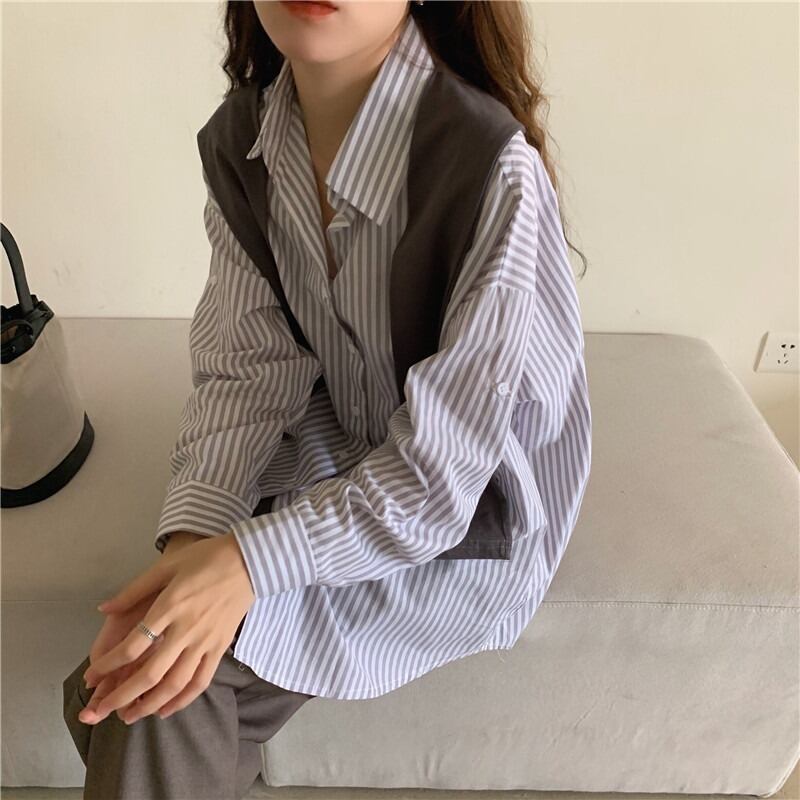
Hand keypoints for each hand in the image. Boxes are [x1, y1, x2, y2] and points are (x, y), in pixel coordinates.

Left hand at [81, 532, 254, 724]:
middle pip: (150, 673)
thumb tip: (103, 609)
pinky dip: (182, 700)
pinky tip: (166, 710)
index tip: (91, 676)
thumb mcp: (168, 565)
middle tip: (100, 713)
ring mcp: (206, 641)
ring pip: (175, 684)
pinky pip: (201, 681)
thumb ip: (135, 590)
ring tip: (130, 717)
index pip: (133, 644)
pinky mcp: (221, 647)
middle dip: (122, 696)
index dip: (109, 665)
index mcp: (170, 606)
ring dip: (149, 705)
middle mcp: (186, 629)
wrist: (250, 560)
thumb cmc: (207, 558)